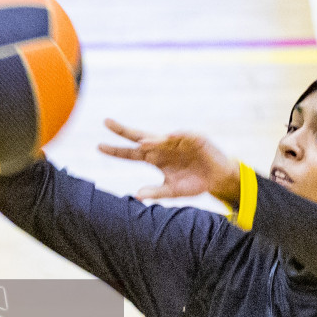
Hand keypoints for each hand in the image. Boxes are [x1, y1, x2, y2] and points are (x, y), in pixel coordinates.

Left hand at [98, 119, 241, 206]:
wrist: (218, 179)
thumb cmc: (194, 183)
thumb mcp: (173, 190)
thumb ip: (156, 191)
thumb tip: (137, 194)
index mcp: (155, 159)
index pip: (131, 153)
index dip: (116, 150)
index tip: (99, 146)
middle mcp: (163, 147)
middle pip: (139, 137)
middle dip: (123, 130)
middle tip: (106, 122)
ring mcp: (177, 141)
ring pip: (160, 138)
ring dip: (151, 140)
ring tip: (141, 143)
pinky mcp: (194, 139)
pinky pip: (183, 136)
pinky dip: (177, 136)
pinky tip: (170, 137)